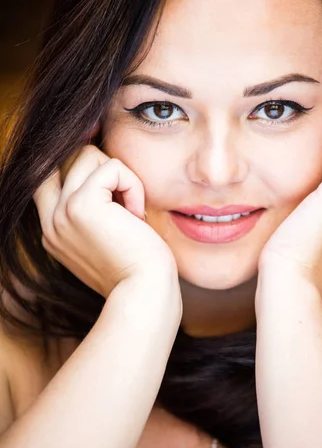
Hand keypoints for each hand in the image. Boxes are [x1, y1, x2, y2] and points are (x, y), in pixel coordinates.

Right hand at [33, 145, 178, 298]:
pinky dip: (133, 184)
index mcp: (54, 231)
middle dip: (104, 169)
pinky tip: (138, 216)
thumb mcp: (108, 238)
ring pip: (88, 155)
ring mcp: (62, 212)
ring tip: (132, 212)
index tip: (114, 177)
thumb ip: (97, 211)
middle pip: (70, 160)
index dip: (81, 167)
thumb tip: (107, 172)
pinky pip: (112, 167)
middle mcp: (51, 221)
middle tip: (127, 203)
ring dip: (121, 177)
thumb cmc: (138, 269)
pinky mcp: (82, 204)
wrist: (145, 292)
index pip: (51, 177)